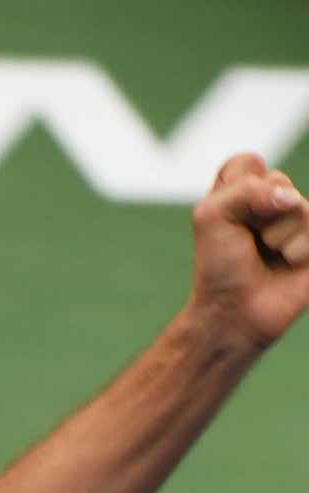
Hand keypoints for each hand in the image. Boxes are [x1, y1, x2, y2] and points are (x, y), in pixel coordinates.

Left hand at [184, 153, 308, 358]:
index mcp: (242, 191)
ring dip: (278, 236)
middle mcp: (273, 201)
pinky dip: (299, 250)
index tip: (226, 218)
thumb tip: (289, 198)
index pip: (248, 162)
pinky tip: (290, 262)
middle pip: (278, 180)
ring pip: (300, 207)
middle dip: (257, 215)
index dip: (237, 189)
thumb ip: (244, 191)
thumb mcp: (212, 218)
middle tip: (249, 241)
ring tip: (270, 254)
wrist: (236, 310)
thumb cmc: (219, 265)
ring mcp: (300, 220)